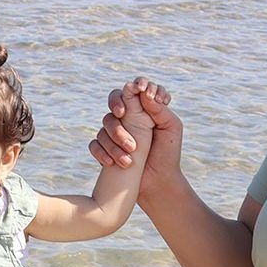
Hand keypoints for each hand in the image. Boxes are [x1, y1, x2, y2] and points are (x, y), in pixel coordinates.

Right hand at [89, 77, 180, 198]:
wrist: (159, 181)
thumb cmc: (168, 153)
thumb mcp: (171, 127)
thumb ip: (159, 108)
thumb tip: (143, 93)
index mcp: (144, 109)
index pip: (136, 89)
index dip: (138, 84)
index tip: (142, 89)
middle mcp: (128, 117)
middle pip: (115, 99)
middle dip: (116, 103)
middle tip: (123, 113)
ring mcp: (115, 133)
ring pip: (105, 123)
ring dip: (116, 136)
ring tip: (132, 151)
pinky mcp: (106, 149)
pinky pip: (95, 144)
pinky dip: (102, 152)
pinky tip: (113, 162)